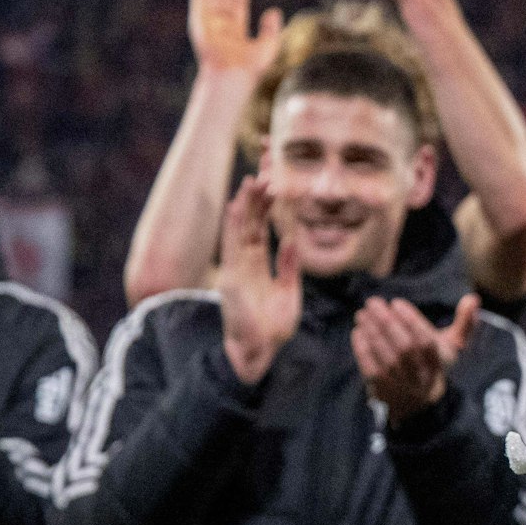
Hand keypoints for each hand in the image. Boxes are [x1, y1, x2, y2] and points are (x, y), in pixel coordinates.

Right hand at [189, 0, 282, 73]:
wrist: (233, 76)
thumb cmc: (251, 68)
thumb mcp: (268, 46)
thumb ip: (271, 28)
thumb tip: (274, 10)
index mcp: (236, 28)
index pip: (240, 1)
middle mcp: (222, 24)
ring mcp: (210, 24)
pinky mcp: (200, 25)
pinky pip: (199, 4)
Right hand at [219, 177, 300, 384]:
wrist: (260, 352)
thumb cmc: (273, 327)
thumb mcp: (288, 291)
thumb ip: (288, 266)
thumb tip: (292, 240)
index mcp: (258, 266)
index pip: (260, 229)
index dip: (265, 207)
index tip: (272, 184)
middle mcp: (244, 263)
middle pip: (249, 224)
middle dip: (255, 199)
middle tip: (263, 172)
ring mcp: (237, 269)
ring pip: (240, 230)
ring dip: (246, 206)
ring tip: (252, 181)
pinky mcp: (233, 279)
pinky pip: (234, 248)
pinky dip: (235, 226)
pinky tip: (238, 207)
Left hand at [352, 294, 478, 426]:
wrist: (419, 404)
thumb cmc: (433, 363)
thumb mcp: (453, 346)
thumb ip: (465, 322)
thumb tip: (473, 298)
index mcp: (440, 361)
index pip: (426, 340)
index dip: (410, 320)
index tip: (397, 303)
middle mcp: (421, 374)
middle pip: (405, 348)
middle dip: (387, 322)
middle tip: (374, 302)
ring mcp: (401, 383)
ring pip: (386, 357)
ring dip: (372, 333)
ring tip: (362, 314)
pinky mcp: (382, 389)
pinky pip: (371, 369)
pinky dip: (363, 350)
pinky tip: (358, 332)